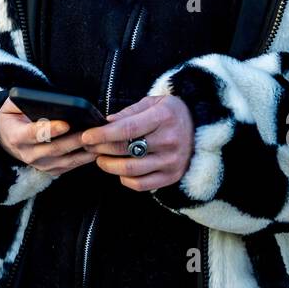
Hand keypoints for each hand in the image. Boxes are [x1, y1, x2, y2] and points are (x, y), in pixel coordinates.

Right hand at [0, 97, 98, 176]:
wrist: (9, 139)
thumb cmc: (14, 117)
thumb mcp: (11, 105)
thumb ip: (22, 99)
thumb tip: (40, 96)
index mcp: (16, 136)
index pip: (33, 134)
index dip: (50, 129)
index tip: (66, 123)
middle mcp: (28, 154)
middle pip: (54, 148)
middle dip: (74, 140)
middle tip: (90, 132)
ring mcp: (40, 165)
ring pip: (65, 160)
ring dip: (83, 151)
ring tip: (99, 141)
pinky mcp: (52, 170)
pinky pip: (70, 166)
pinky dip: (84, 158)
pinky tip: (97, 149)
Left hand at [78, 95, 192, 191]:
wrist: (201, 129)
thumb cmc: (171, 113)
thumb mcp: (153, 103)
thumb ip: (129, 113)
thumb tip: (105, 123)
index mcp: (164, 117)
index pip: (127, 129)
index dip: (103, 134)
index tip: (87, 136)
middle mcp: (169, 141)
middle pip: (125, 150)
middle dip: (100, 149)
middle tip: (88, 146)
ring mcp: (171, 161)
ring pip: (130, 170)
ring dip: (108, 165)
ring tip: (100, 158)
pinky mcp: (172, 177)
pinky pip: (141, 184)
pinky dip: (124, 179)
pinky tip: (119, 170)